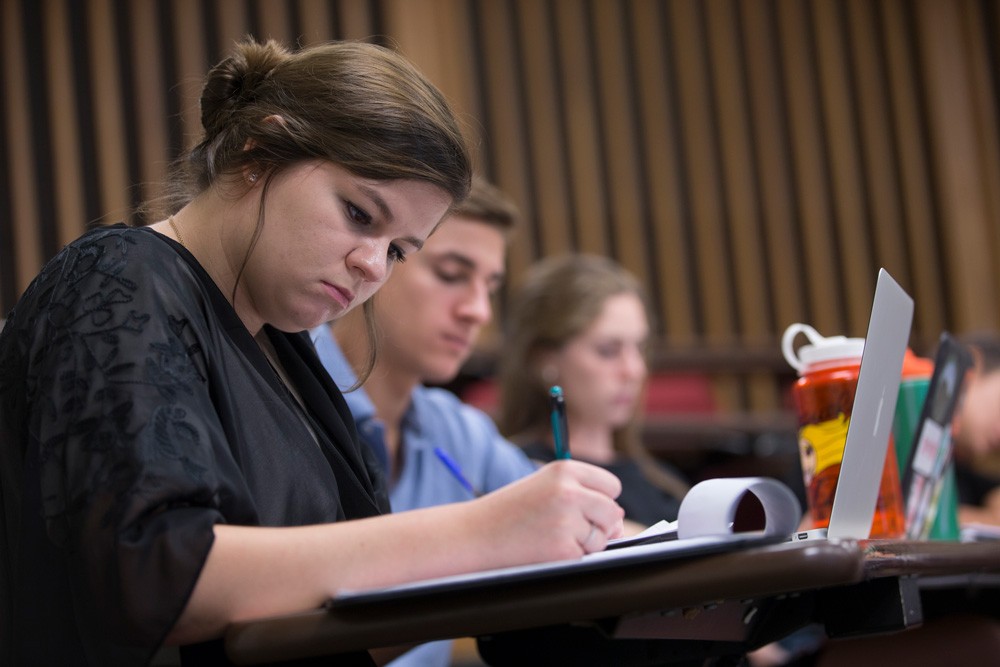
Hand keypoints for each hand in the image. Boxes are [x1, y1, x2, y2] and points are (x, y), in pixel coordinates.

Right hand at [474, 460, 624, 562]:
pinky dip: (571, 558)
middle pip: (613, 511)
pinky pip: (586, 556)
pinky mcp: (564, 549)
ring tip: (550, 536)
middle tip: (566, 526)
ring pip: (602, 537)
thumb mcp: (545, 488)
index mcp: (565, 470)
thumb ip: (583, 496)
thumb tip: (619, 523)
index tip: (581, 507)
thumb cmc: (511, 511)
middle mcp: (569, 491)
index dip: (601, 500)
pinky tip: (545, 549)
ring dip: (584, 543)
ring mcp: (567, 520)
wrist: (473, 534)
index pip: (611, 486)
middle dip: (599, 523)